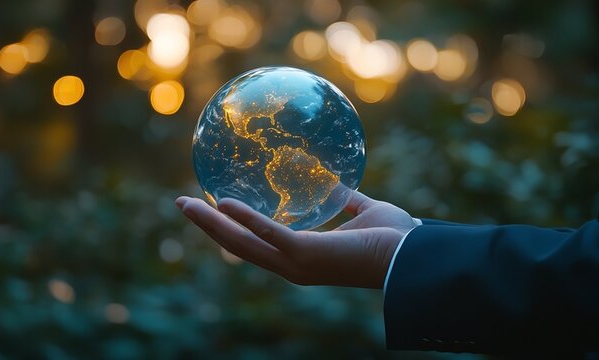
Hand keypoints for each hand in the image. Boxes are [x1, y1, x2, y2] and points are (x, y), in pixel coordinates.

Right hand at [175, 191, 417, 288]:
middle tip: (184, 205)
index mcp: (304, 257)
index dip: (233, 230)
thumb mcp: (367, 213)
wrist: (414, 259)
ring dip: (211, 223)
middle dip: (209, 227)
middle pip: (238, 247)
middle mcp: (293, 265)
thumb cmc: (396, 240)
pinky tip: (223, 202)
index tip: (214, 212)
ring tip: (185, 204)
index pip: (259, 245)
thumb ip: (350, 203)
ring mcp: (296, 263)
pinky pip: (267, 235)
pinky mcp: (304, 256)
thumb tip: (340, 187)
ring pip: (241, 244)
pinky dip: (244, 219)